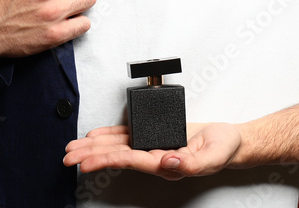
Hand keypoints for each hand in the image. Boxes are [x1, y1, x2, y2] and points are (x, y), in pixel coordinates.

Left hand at [63, 123, 241, 179]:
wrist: (231, 141)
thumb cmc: (224, 149)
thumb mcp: (213, 156)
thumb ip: (191, 162)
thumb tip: (166, 161)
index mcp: (165, 164)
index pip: (129, 160)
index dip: (106, 160)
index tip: (86, 162)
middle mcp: (154, 157)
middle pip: (116, 155)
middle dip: (91, 156)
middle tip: (67, 157)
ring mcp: (153, 147)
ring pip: (117, 146)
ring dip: (94, 146)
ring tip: (73, 148)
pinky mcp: (155, 135)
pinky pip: (128, 136)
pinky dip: (110, 135)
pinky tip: (94, 136)